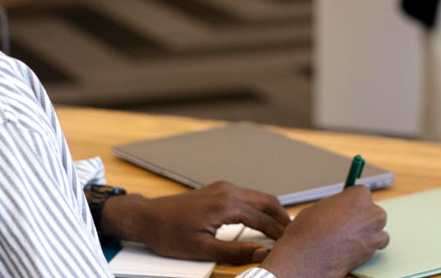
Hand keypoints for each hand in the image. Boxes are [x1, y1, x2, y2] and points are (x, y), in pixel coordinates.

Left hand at [99, 181, 289, 262]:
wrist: (147, 217)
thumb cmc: (170, 234)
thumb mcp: (201, 250)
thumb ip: (234, 251)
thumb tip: (260, 253)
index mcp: (226, 204)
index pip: (262, 219)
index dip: (278, 232)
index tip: (290, 242)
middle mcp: (228, 190)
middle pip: (266, 200)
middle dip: (282, 217)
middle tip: (292, 234)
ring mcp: (223, 187)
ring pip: (258, 196)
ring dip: (271, 211)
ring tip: (281, 228)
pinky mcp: (218, 189)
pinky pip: (246, 195)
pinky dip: (259, 206)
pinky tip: (260, 219)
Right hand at [261, 186, 388, 277]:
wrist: (308, 255)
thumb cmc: (310, 230)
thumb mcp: (321, 206)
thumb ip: (337, 206)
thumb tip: (339, 210)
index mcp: (359, 196)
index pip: (363, 193)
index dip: (353, 202)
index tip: (348, 208)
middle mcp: (371, 212)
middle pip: (373, 211)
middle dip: (363, 217)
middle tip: (347, 224)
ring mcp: (374, 233)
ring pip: (378, 229)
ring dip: (367, 233)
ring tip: (350, 238)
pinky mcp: (372, 252)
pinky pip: (375, 246)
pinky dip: (367, 248)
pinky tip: (353, 248)